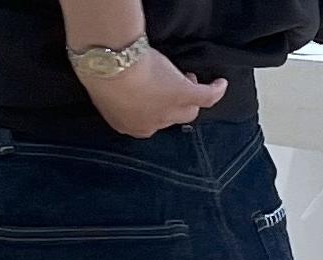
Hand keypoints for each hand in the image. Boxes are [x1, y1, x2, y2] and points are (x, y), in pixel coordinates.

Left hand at [77, 47, 227, 137]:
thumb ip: (114, 94)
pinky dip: (215, 91)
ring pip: (188, 111)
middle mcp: (151, 125)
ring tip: (188, 80)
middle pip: (169, 120)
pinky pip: (205, 97)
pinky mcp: (183, 94)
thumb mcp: (106, 90)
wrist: (112, 70)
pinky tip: (221, 84)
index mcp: (130, 125)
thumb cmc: (102, 76)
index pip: (147, 121)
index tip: (152, 94)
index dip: (153, 108)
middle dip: (172, 106)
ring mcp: (169, 112)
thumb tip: (116, 86)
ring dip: (191, 98)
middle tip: (172, 86)